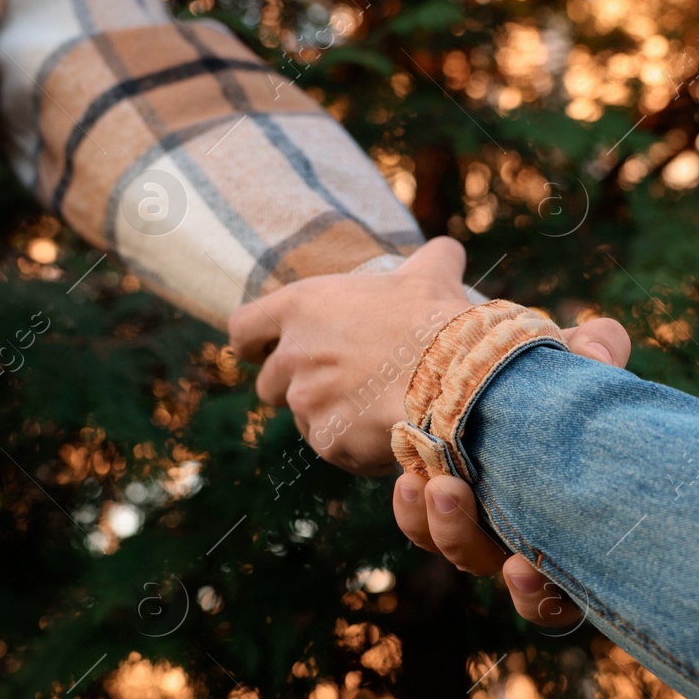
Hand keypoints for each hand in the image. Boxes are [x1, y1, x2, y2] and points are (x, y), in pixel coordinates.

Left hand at [228, 237, 475, 473]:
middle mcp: (294, 355)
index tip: (259, 352)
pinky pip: (334, 448)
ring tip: (375, 410)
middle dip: (297, 388)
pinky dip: (356, 447)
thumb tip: (448, 250)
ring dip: (330, 418)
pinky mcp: (327, 440)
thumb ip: (428, 258)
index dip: (251, 344)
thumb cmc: (436, 319)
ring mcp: (306, 402)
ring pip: (304, 419)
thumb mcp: (430, 274)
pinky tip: (390, 434)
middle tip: (340, 386)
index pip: (243, 328)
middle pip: (269, 383)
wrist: (454, 375)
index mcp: (302, 307)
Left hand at [390, 316, 630, 627]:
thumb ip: (597, 347)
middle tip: (468, 513)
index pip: (569, 590)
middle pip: (516, 586)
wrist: (488, 366)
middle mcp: (533, 537)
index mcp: (578, 520)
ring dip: (447, 527)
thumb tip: (591, 352)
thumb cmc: (552, 372)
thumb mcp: (577, 354)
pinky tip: (408, 477)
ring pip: (463, 554)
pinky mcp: (438, 508)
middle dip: (485, 555)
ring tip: (439, 482)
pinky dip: (412, 511)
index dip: (547, 596)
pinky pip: (421, 527)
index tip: (524, 567)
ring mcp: (486, 526)